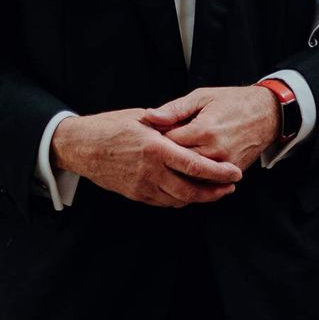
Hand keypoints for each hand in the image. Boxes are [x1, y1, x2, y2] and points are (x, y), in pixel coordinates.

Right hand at [51, 110, 241, 207]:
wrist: (80, 146)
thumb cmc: (112, 126)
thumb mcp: (142, 117)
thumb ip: (169, 123)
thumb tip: (193, 124)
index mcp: (156, 149)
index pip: (195, 166)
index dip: (219, 173)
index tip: (236, 173)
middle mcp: (151, 171)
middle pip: (191, 191)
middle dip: (215, 192)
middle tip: (231, 187)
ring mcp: (142, 186)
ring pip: (179, 201)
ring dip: (200, 198)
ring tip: (216, 191)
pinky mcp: (136, 195)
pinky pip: (164, 202)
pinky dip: (181, 199)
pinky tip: (191, 191)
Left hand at [143, 86, 280, 170]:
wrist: (267, 113)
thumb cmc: (234, 102)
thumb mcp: (202, 97)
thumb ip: (174, 109)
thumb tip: (149, 116)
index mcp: (204, 130)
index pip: (167, 143)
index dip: (156, 140)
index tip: (153, 135)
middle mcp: (215, 151)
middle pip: (177, 163)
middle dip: (166, 156)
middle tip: (160, 149)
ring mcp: (225, 164)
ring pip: (191, 176)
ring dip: (180, 169)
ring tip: (173, 158)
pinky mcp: (233, 171)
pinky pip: (208, 180)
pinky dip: (196, 175)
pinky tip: (190, 166)